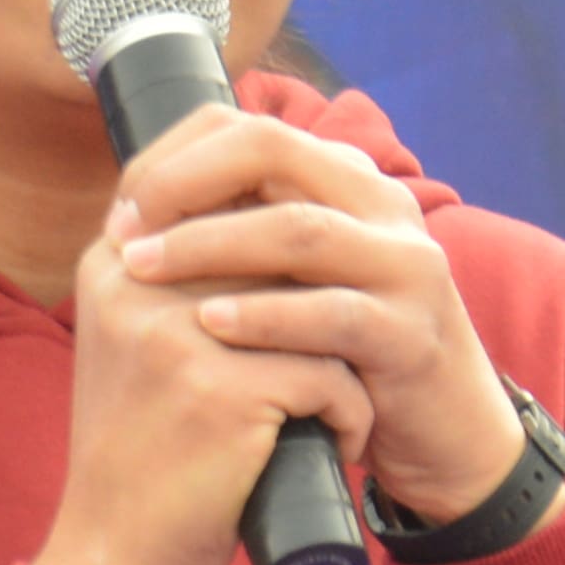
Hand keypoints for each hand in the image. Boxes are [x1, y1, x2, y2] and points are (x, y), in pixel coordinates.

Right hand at [27, 169, 378, 564]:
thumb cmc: (145, 453)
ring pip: (316, 304)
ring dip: (343, 358)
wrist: (116, 558)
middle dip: (323, 300)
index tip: (308, 264)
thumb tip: (269, 201)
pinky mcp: (219, 389)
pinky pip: (331, 374)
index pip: (199, 157)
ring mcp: (175, 331)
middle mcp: (135, 279)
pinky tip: (332, 447)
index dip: (274, 197)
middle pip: (278, 238)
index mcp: (113, 259)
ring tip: (334, 405)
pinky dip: (348, 416)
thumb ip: (178, 272)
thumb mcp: (134, 343)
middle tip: (329, 359)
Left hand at [99, 108, 531, 525]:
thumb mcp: (299, 279)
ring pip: (298, 230)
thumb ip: (249, 232)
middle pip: (274, 153)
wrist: (441, 432)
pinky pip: (331, 314)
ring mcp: (406, 267)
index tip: (123, 209)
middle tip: (124, 230)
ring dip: (209, 245)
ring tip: (142, 270)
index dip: (179, 160)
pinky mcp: (410, 334)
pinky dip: (264, 317)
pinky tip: (209, 324)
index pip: (254, 131)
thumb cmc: (348, 354)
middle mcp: (384, 207)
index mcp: (350, 181)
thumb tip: (142, 202)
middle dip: (186, 185)